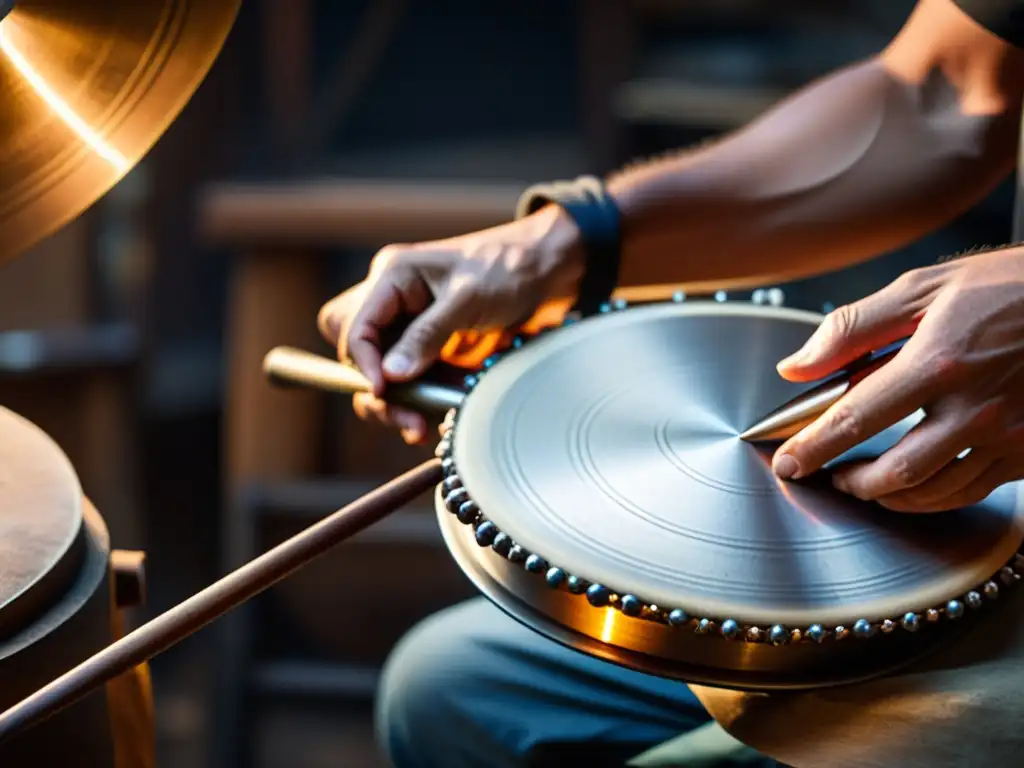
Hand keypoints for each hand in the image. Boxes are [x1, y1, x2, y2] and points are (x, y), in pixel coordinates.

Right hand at [318, 205, 583, 443]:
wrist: (547, 272)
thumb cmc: (508, 269)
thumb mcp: (468, 299)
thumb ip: (427, 335)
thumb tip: (390, 375)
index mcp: (393, 276)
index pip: (353, 325)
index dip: (362, 362)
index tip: (383, 391)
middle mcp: (393, 300)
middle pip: (354, 350)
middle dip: (371, 387)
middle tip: (403, 415)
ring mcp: (409, 325)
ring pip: (378, 370)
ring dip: (392, 403)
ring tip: (418, 427)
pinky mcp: (429, 346)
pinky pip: (408, 378)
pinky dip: (415, 401)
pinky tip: (431, 420)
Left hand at [771, 247, 1023, 511]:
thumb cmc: (1009, 286)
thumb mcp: (922, 288)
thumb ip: (852, 329)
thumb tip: (797, 366)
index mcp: (938, 363)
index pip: (855, 419)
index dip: (813, 448)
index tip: (788, 462)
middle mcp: (975, 407)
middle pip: (895, 472)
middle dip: (852, 483)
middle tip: (829, 477)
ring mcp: (1008, 434)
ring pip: (936, 492)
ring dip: (891, 496)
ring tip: (867, 484)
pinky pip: (975, 490)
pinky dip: (937, 497)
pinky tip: (919, 486)